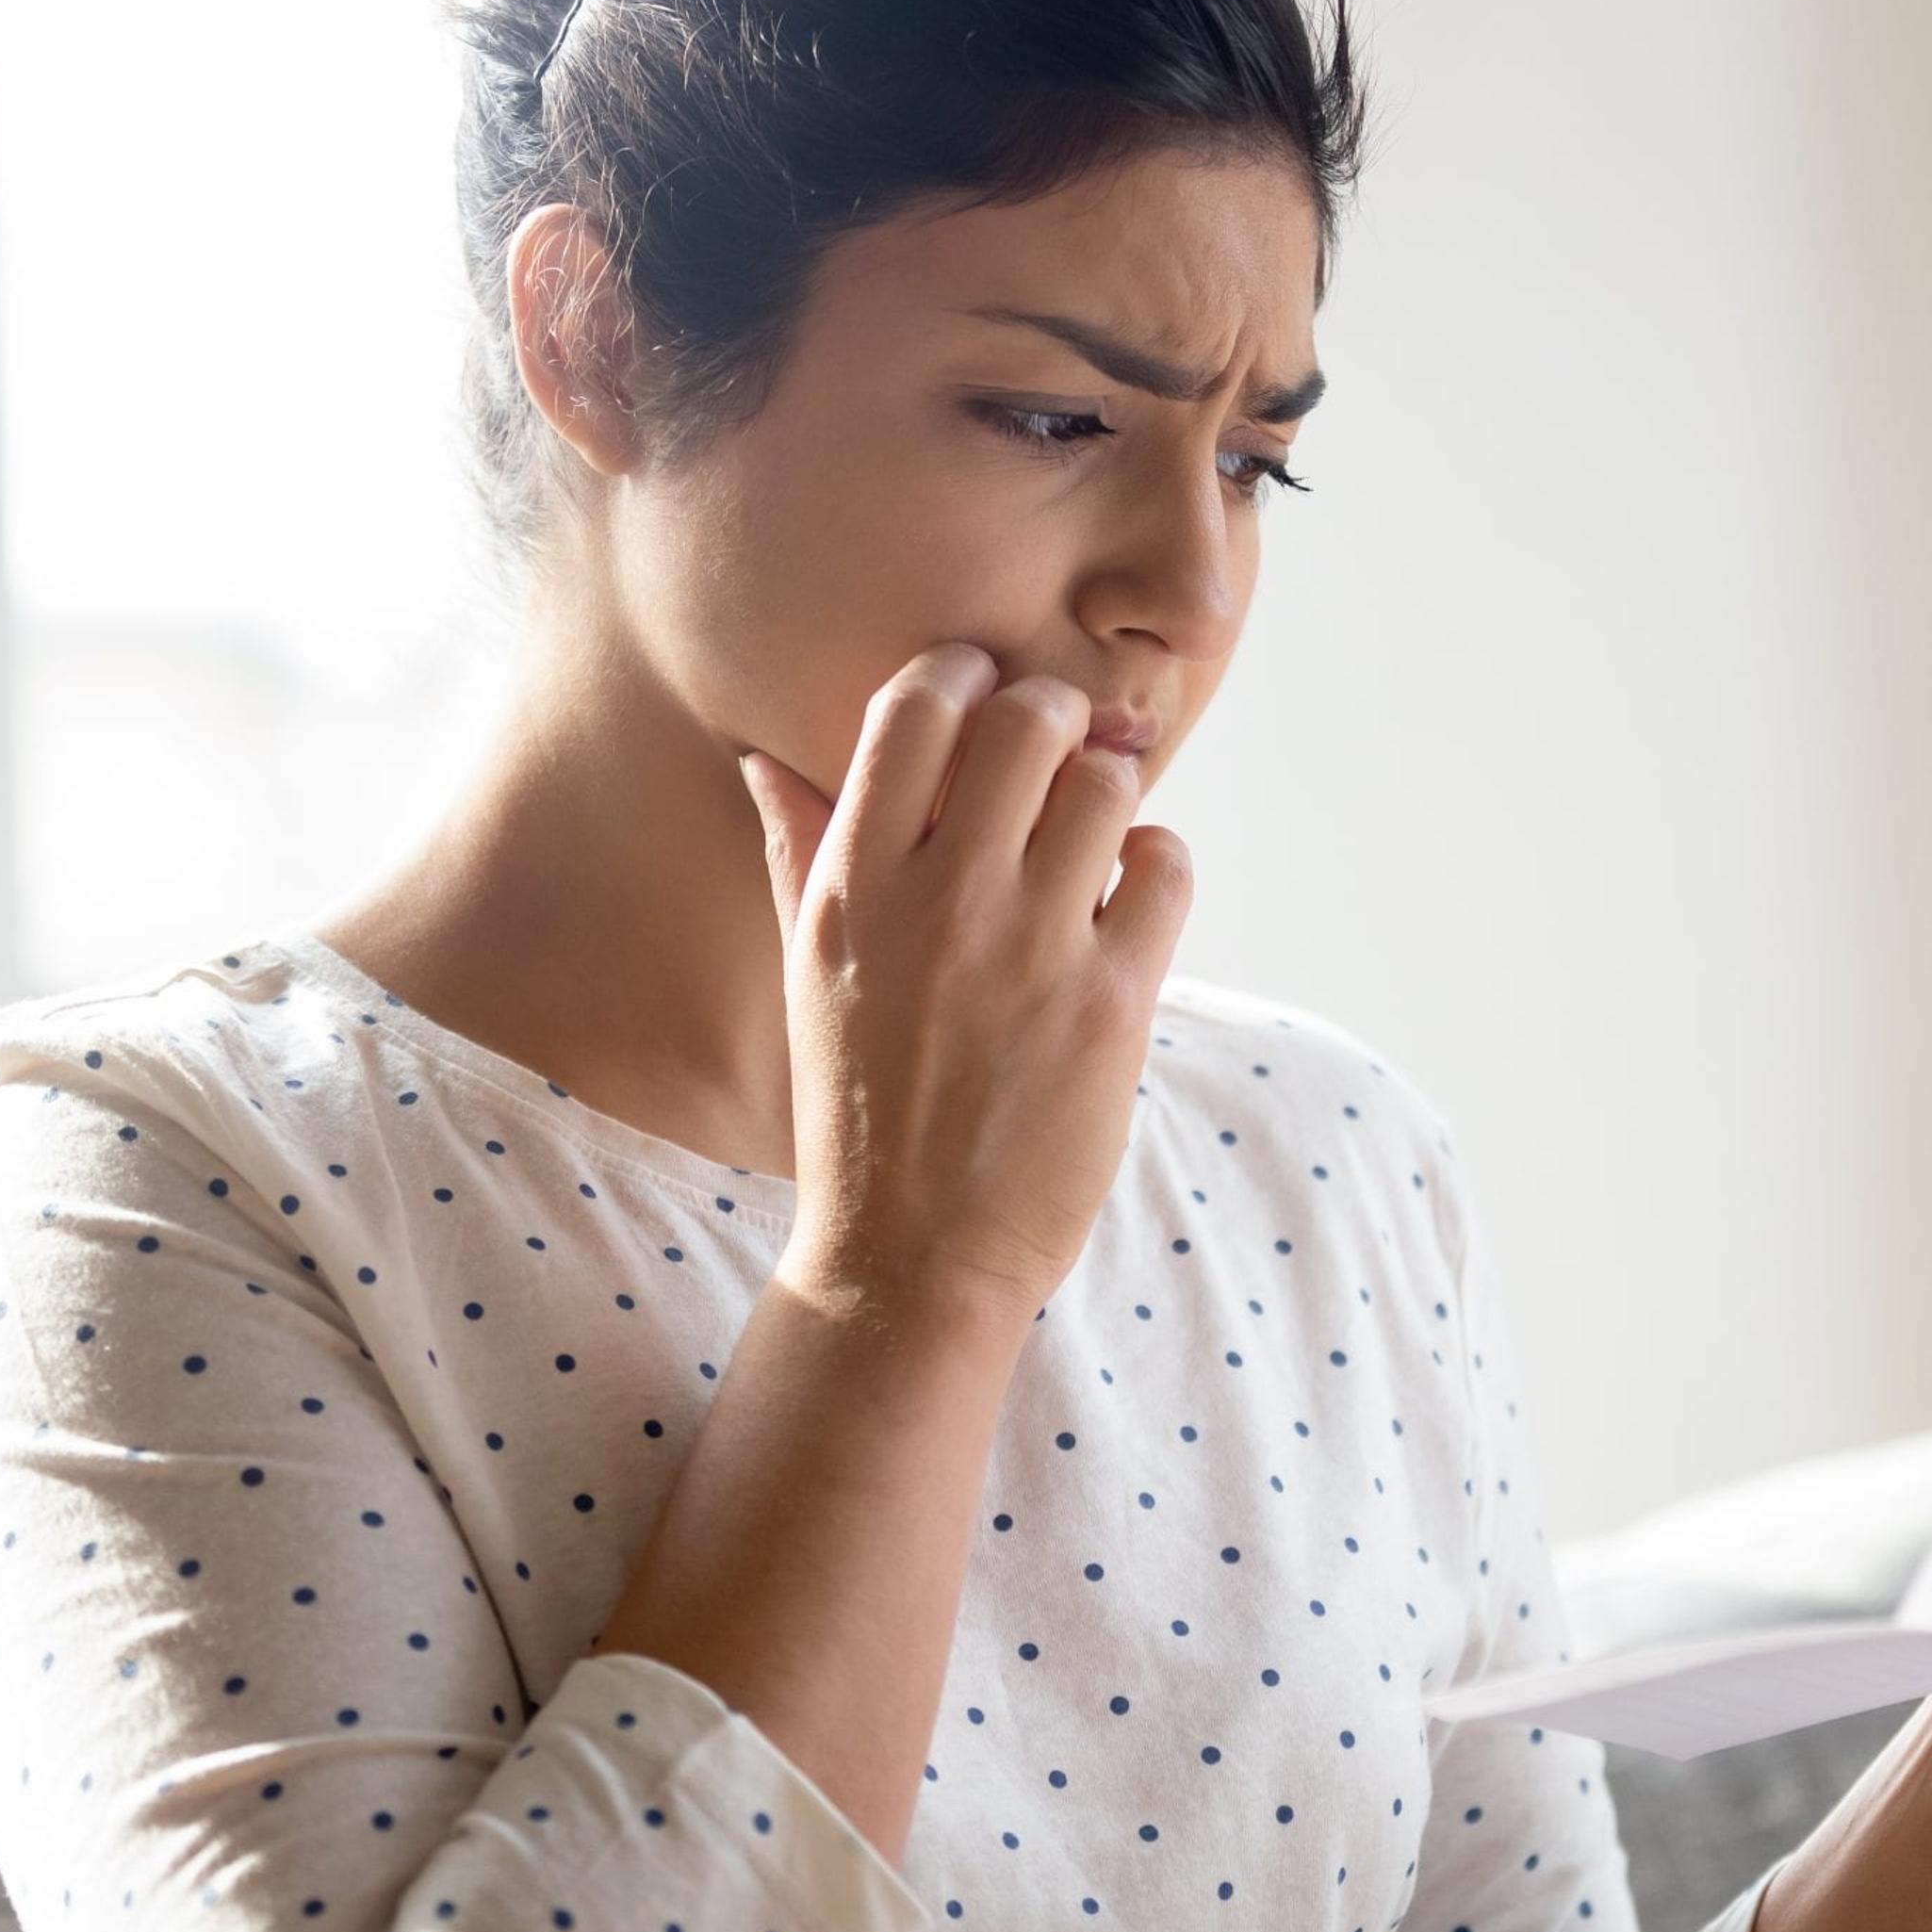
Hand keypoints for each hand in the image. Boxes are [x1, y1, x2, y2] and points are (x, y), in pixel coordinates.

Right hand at [735, 641, 1192, 1335]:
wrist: (909, 1258)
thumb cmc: (857, 1110)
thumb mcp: (808, 972)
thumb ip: (797, 852)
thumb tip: (764, 757)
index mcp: (855, 885)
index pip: (916, 706)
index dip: (965, 673)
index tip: (985, 694)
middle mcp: (941, 901)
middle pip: (1028, 719)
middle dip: (1054, 716)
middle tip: (1058, 753)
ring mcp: (1030, 950)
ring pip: (1107, 783)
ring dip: (1111, 791)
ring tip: (1095, 836)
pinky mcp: (1111, 1003)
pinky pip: (1167, 867)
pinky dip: (1159, 865)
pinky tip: (1129, 901)